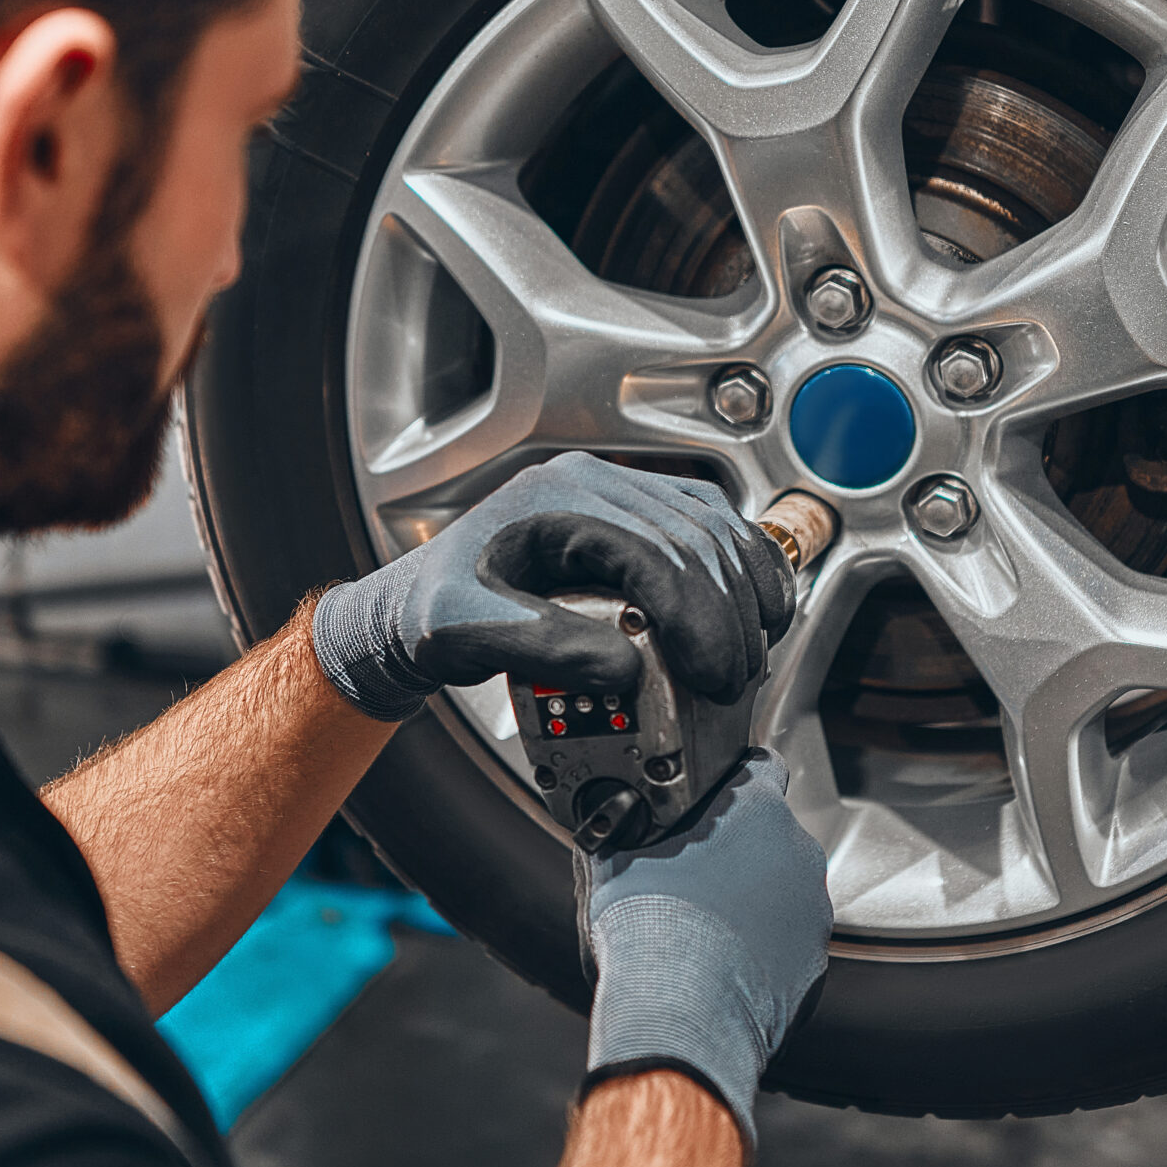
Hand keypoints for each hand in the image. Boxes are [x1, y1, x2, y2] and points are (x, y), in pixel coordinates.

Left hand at [310, 451, 793, 722]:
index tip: (712, 673)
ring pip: (712, 527)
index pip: (653, 550)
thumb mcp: (470, 634)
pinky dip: (740, 570)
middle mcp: (594, 485)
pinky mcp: (635, 517)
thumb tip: (626, 670)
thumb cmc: (434, 612)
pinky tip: (752, 611)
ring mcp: (619, 495)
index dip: (696, 615)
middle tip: (733, 680)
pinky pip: (706, 529)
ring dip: (745, 590)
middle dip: (727, 615)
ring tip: (749, 655)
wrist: (414, 604)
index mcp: (557, 502)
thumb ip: (545, 650)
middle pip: (694, 539)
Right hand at [579, 751, 830, 1149]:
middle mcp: (798, 854)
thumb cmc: (649, 928)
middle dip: (738, 852)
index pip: (761, 766)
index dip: (737, 776)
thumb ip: (626, 828)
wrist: (680, 1011)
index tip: (717, 796)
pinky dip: (762, 953)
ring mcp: (812, 912)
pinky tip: (722, 968)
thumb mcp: (613, 861)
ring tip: (704, 932)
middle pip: (770, 838)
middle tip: (693, 877)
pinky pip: (787, 946)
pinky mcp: (815, 966)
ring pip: (782, 894)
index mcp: (757, 810)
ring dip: (752, 905)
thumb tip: (611, 823)